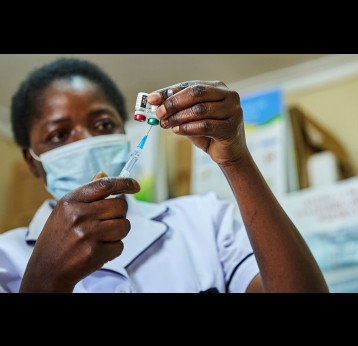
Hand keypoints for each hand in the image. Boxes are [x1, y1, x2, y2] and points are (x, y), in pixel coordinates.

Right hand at [20, 176, 139, 291]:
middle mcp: (79, 215)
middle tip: (108, 222)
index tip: (135, 185)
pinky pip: (120, 246)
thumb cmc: (60, 235)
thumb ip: (87, 192)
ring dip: (119, 232)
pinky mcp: (94, 253)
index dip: (125, 183)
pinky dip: (113, 249)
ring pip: (124, 226)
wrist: (46, 269)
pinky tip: (98, 250)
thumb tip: (104, 173)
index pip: (105, 185)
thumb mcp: (66, 210)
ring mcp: (86, 234)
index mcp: (71, 200)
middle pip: (121, 206)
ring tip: (102, 237)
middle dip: (120, 214)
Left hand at [147, 81, 247, 166]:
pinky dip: (188, 128)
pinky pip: (205, 126)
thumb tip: (155, 102)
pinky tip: (177, 131)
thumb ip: (177, 109)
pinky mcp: (231, 127)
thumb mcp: (190, 118)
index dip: (169, 92)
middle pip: (196, 93)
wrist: (229, 153)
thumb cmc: (209, 133)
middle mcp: (228, 96)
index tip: (152, 99)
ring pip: (200, 110)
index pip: (190, 85)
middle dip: (174, 103)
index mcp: (218, 88)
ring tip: (167, 124)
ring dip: (179, 117)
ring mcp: (233, 111)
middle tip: (159, 113)